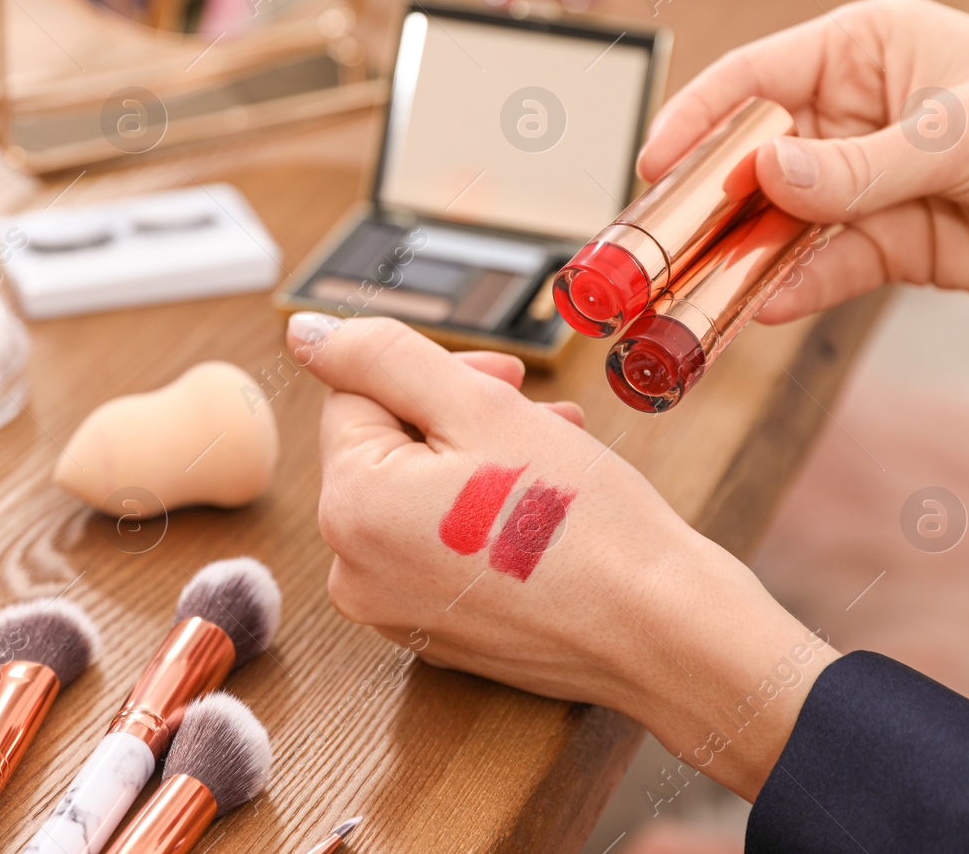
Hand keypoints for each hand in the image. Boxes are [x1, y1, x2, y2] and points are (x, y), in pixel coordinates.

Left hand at [289, 313, 839, 799]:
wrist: (662, 635)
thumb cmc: (581, 520)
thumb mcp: (478, 408)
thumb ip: (381, 356)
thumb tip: (305, 333)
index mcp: (349, 508)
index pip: (358, 396)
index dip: (436, 373)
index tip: (509, 378)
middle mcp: (353, 571)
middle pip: (387, 448)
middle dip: (460, 416)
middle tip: (542, 415)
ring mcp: (394, 611)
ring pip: (419, 496)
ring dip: (481, 459)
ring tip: (556, 453)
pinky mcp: (436, 634)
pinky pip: (439, 550)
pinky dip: (484, 518)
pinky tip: (546, 508)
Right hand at [640, 0, 968, 321]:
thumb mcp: (958, 132)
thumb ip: (856, 164)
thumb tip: (764, 174)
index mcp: (863, 51)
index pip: (755, 78)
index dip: (698, 118)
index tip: (652, 162)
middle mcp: (852, 114)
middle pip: (753, 156)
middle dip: (707, 199)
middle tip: (657, 241)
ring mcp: (865, 183)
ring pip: (779, 220)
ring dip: (739, 254)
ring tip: (692, 287)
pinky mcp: (888, 244)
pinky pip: (822, 266)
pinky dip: (790, 287)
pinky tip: (760, 305)